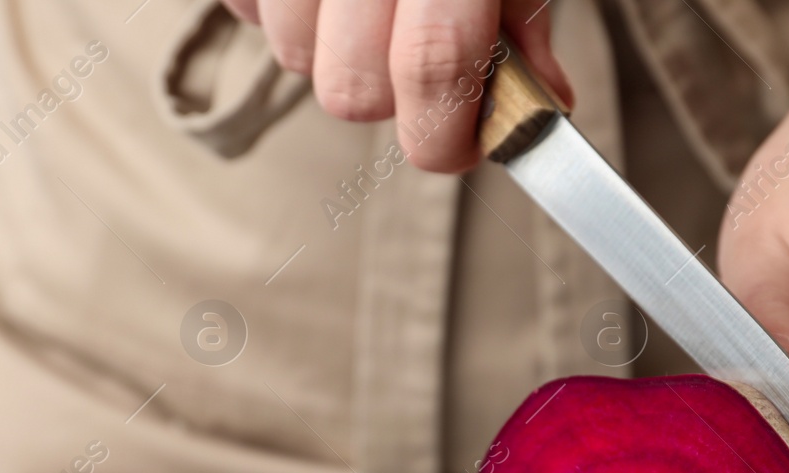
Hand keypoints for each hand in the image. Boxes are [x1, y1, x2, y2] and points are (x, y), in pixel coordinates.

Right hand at [220, 0, 572, 171]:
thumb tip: (541, 108)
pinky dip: (282, 6)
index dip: (449, 131)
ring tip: (366, 2)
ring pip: (292, 56)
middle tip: (414, 51)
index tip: (465, 143)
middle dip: (388, 94)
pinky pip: (248, 9)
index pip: (435, 69)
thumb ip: (524, 21)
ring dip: (332, 48)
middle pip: (350, 89)